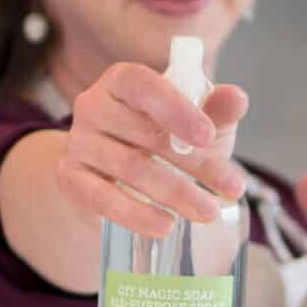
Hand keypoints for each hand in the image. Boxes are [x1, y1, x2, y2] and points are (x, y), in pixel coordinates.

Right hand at [57, 62, 247, 239]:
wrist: (119, 175)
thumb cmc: (165, 138)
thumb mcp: (196, 123)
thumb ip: (216, 111)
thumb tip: (237, 99)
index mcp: (123, 80)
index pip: (143, 85)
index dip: (175, 109)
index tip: (208, 136)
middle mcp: (93, 105)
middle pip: (143, 134)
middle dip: (195, 163)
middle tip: (233, 188)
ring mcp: (77, 143)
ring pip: (129, 168)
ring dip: (174, 192)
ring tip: (209, 212)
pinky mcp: (69, 178)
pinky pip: (101, 198)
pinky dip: (135, 214)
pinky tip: (165, 226)